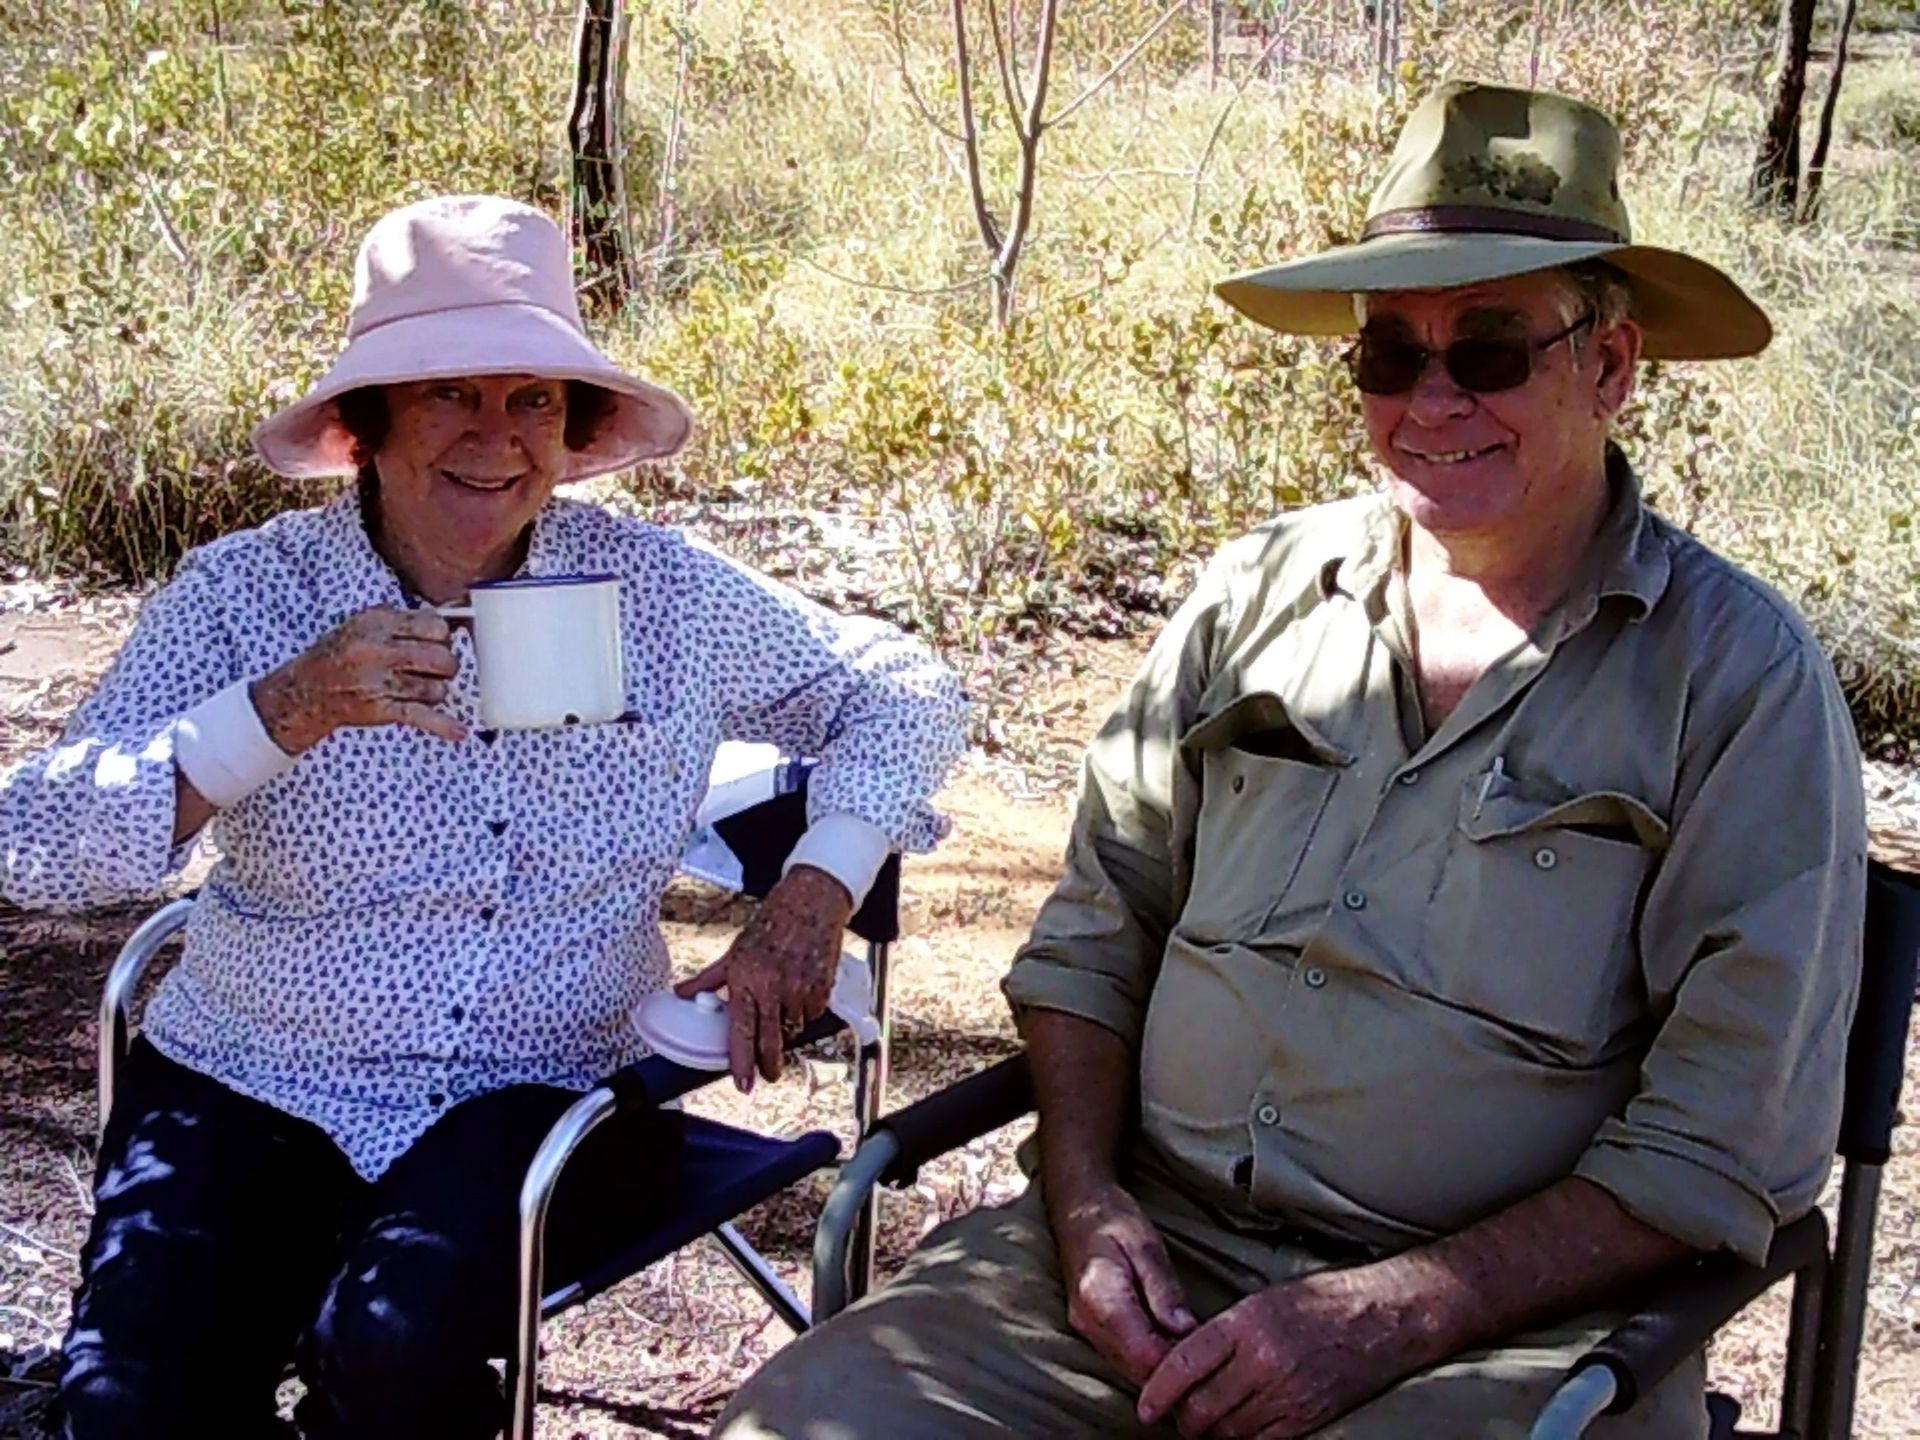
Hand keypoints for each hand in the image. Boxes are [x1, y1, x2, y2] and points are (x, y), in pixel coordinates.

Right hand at [252, 606, 463, 752]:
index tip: (439, 641)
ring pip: (437, 688)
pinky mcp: (381, 709)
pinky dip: (443, 726)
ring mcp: (380, 682)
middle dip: (447, 665)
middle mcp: (379, 652)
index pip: (434, 625)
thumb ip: (402, 619)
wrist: (306, 690)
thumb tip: (448, 618)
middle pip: (441, 658)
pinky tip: (459, 733)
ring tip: (420, 688)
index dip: (443, 635)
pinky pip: (421, 717)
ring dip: (436, 691)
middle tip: (436, 668)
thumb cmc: (341, 654)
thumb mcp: (363, 623)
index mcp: (377, 625)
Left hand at [676, 864, 851, 1091]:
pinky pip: (813, 1014)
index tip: (742, 1084)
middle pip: (771, 1041)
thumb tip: (681, 993)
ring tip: (784, 1007)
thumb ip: (708, 978)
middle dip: (770, 1065)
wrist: (811, 901)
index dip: (742, 1062)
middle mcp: (773, 987)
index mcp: (746, 979)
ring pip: (794, 1028)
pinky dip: (806, 1011)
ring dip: (788, 1028)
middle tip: (769, 1076)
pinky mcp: (822, 986)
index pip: (741, 1030)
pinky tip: (801, 992)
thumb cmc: (770, 924)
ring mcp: (800, 988)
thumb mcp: (735, 950)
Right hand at [1049, 1178, 1196, 1387]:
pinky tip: (1172, 1348)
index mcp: (1101, 1297)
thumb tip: (1185, 1331)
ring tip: (1197, 1356)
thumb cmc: (1112, 1219)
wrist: (1076, 1208)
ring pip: (1129, 1370)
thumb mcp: (1147, 1244)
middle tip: (1212, 1362)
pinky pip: (1122, 1359)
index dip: (1178, 1364)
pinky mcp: (1090, 1331)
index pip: (1143, 1353)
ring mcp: (1085, 1329)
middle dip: (1174, 1373)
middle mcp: (1088, 1322)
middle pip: (1136, 1370)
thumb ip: (1164, 1289)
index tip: (1210, 1360)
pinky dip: (1148, 1360)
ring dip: (1162, 1369)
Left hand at [1136, 1266, 1431, 1438]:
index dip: (1158, 1390)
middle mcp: (1264, 1359)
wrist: (1382, 1318)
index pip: (1184, 1362)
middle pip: (1202, 1406)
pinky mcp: (1309, 1417)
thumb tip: (1182, 1364)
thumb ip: (1223, 1334)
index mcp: (1246, 1322)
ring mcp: (1288, 1392)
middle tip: (1176, 1417)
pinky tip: (1238, 1433)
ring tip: (1204, 1425)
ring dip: (1210, 1433)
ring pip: (1228, 1430)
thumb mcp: (1263, 1302)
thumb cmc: (1319, 1303)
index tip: (1145, 1406)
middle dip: (1182, 1418)